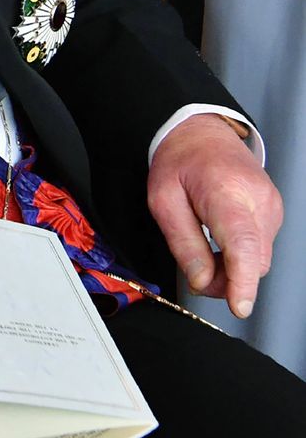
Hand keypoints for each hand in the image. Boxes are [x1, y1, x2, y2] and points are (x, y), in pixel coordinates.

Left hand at [148, 113, 281, 318]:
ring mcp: (271, 205)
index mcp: (227, 192)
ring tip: (204, 245)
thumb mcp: (163, 201)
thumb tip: (202, 281)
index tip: (239, 306)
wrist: (201, 131)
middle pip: (253, 261)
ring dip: (233, 267)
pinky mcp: (274, 211)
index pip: (242, 244)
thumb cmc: (180, 161)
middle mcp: (258, 199)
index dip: (242, 281)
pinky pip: (260, 246)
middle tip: (196, 270)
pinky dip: (241, 253)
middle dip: (227, 280)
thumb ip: (183, 244)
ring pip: (259, 259)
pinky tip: (220, 237)